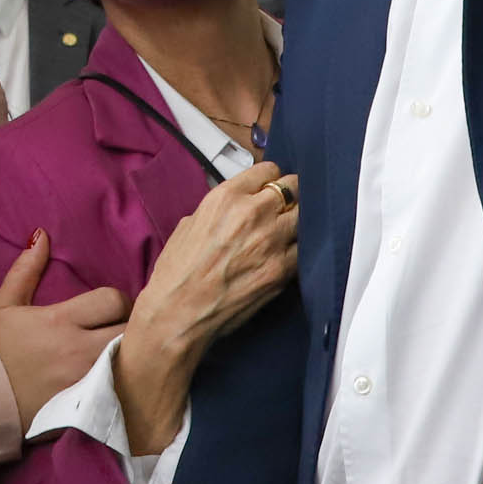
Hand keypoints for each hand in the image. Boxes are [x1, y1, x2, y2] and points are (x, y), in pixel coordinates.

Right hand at [0, 231, 129, 424]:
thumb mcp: (4, 304)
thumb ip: (26, 269)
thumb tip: (41, 235)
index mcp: (61, 320)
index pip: (113, 299)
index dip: (117, 300)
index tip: (110, 307)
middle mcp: (78, 349)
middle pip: (130, 329)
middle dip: (130, 324)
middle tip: (121, 327)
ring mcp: (85, 378)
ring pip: (130, 359)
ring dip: (130, 351)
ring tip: (124, 350)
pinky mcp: (86, 402)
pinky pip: (119, 385)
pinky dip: (122, 377)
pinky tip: (117, 376)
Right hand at [119, 163, 300, 455]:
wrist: (178, 313)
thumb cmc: (176, 271)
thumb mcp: (189, 224)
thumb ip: (218, 210)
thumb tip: (235, 209)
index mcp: (226, 196)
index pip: (269, 170)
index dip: (270, 180)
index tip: (270, 187)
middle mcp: (254, 213)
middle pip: (294, 188)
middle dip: (290, 196)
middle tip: (286, 206)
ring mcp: (272, 241)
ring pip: (305, 216)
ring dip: (298, 222)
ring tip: (289, 231)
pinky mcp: (282, 270)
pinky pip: (304, 250)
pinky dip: (299, 250)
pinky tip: (288, 255)